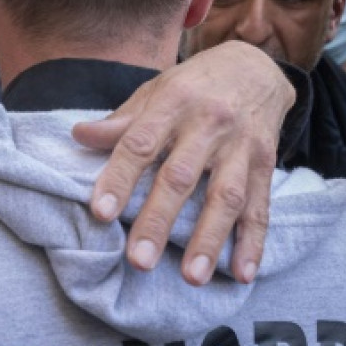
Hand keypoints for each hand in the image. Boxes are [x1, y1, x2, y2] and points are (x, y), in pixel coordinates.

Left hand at [73, 41, 295, 284]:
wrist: (257, 67)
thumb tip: (79, 136)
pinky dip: (253, 242)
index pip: (140, 143)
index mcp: (173, 103)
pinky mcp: (266, 164)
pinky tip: (243, 273)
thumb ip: (123, 121)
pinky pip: (260, 206)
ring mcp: (241, 146)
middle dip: (159, 221)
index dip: (119, 178)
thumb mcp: (156, 91)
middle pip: (180, 177)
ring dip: (208, 239)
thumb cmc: (195, 85)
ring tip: (192, 278)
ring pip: (225, 197)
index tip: (100, 213)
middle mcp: (208, 124)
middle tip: (140, 261)